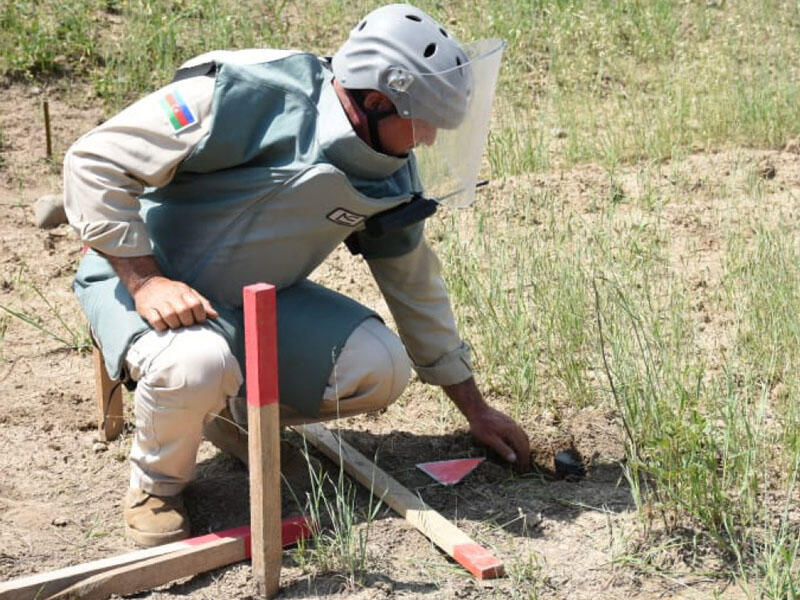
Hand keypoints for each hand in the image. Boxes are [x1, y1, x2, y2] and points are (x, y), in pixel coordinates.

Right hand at [102, 253, 217, 330]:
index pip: (196, 304)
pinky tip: (164, 325)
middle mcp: (171, 295)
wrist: (147, 284)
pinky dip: (161, 326)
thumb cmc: (173, 292)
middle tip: (186, 324)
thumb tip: (215, 315)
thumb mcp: (188, 293)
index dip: (200, 315)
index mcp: (183, 291)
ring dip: (174, 324)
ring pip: (170, 316)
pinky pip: (156, 320)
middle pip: (183, 311)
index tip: (198, 320)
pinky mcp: (147, 309)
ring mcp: (158, 302)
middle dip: (187, 321)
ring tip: (175, 325)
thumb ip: (202, 304)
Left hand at [443, 378, 529, 471]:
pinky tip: (515, 444)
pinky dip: (521, 441)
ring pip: (523, 436)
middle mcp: (515, 427)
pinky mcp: (508, 421)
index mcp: (512, 432)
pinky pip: (519, 432)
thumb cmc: (481, 426)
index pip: (522, 448)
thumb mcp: (490, 439)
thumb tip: (514, 459)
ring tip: (522, 457)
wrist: (477, 409)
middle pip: (525, 442)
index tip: (523, 469)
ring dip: (524, 447)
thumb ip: (502, 449)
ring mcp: (512, 423)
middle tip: (524, 465)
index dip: (523, 459)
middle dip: (526, 454)